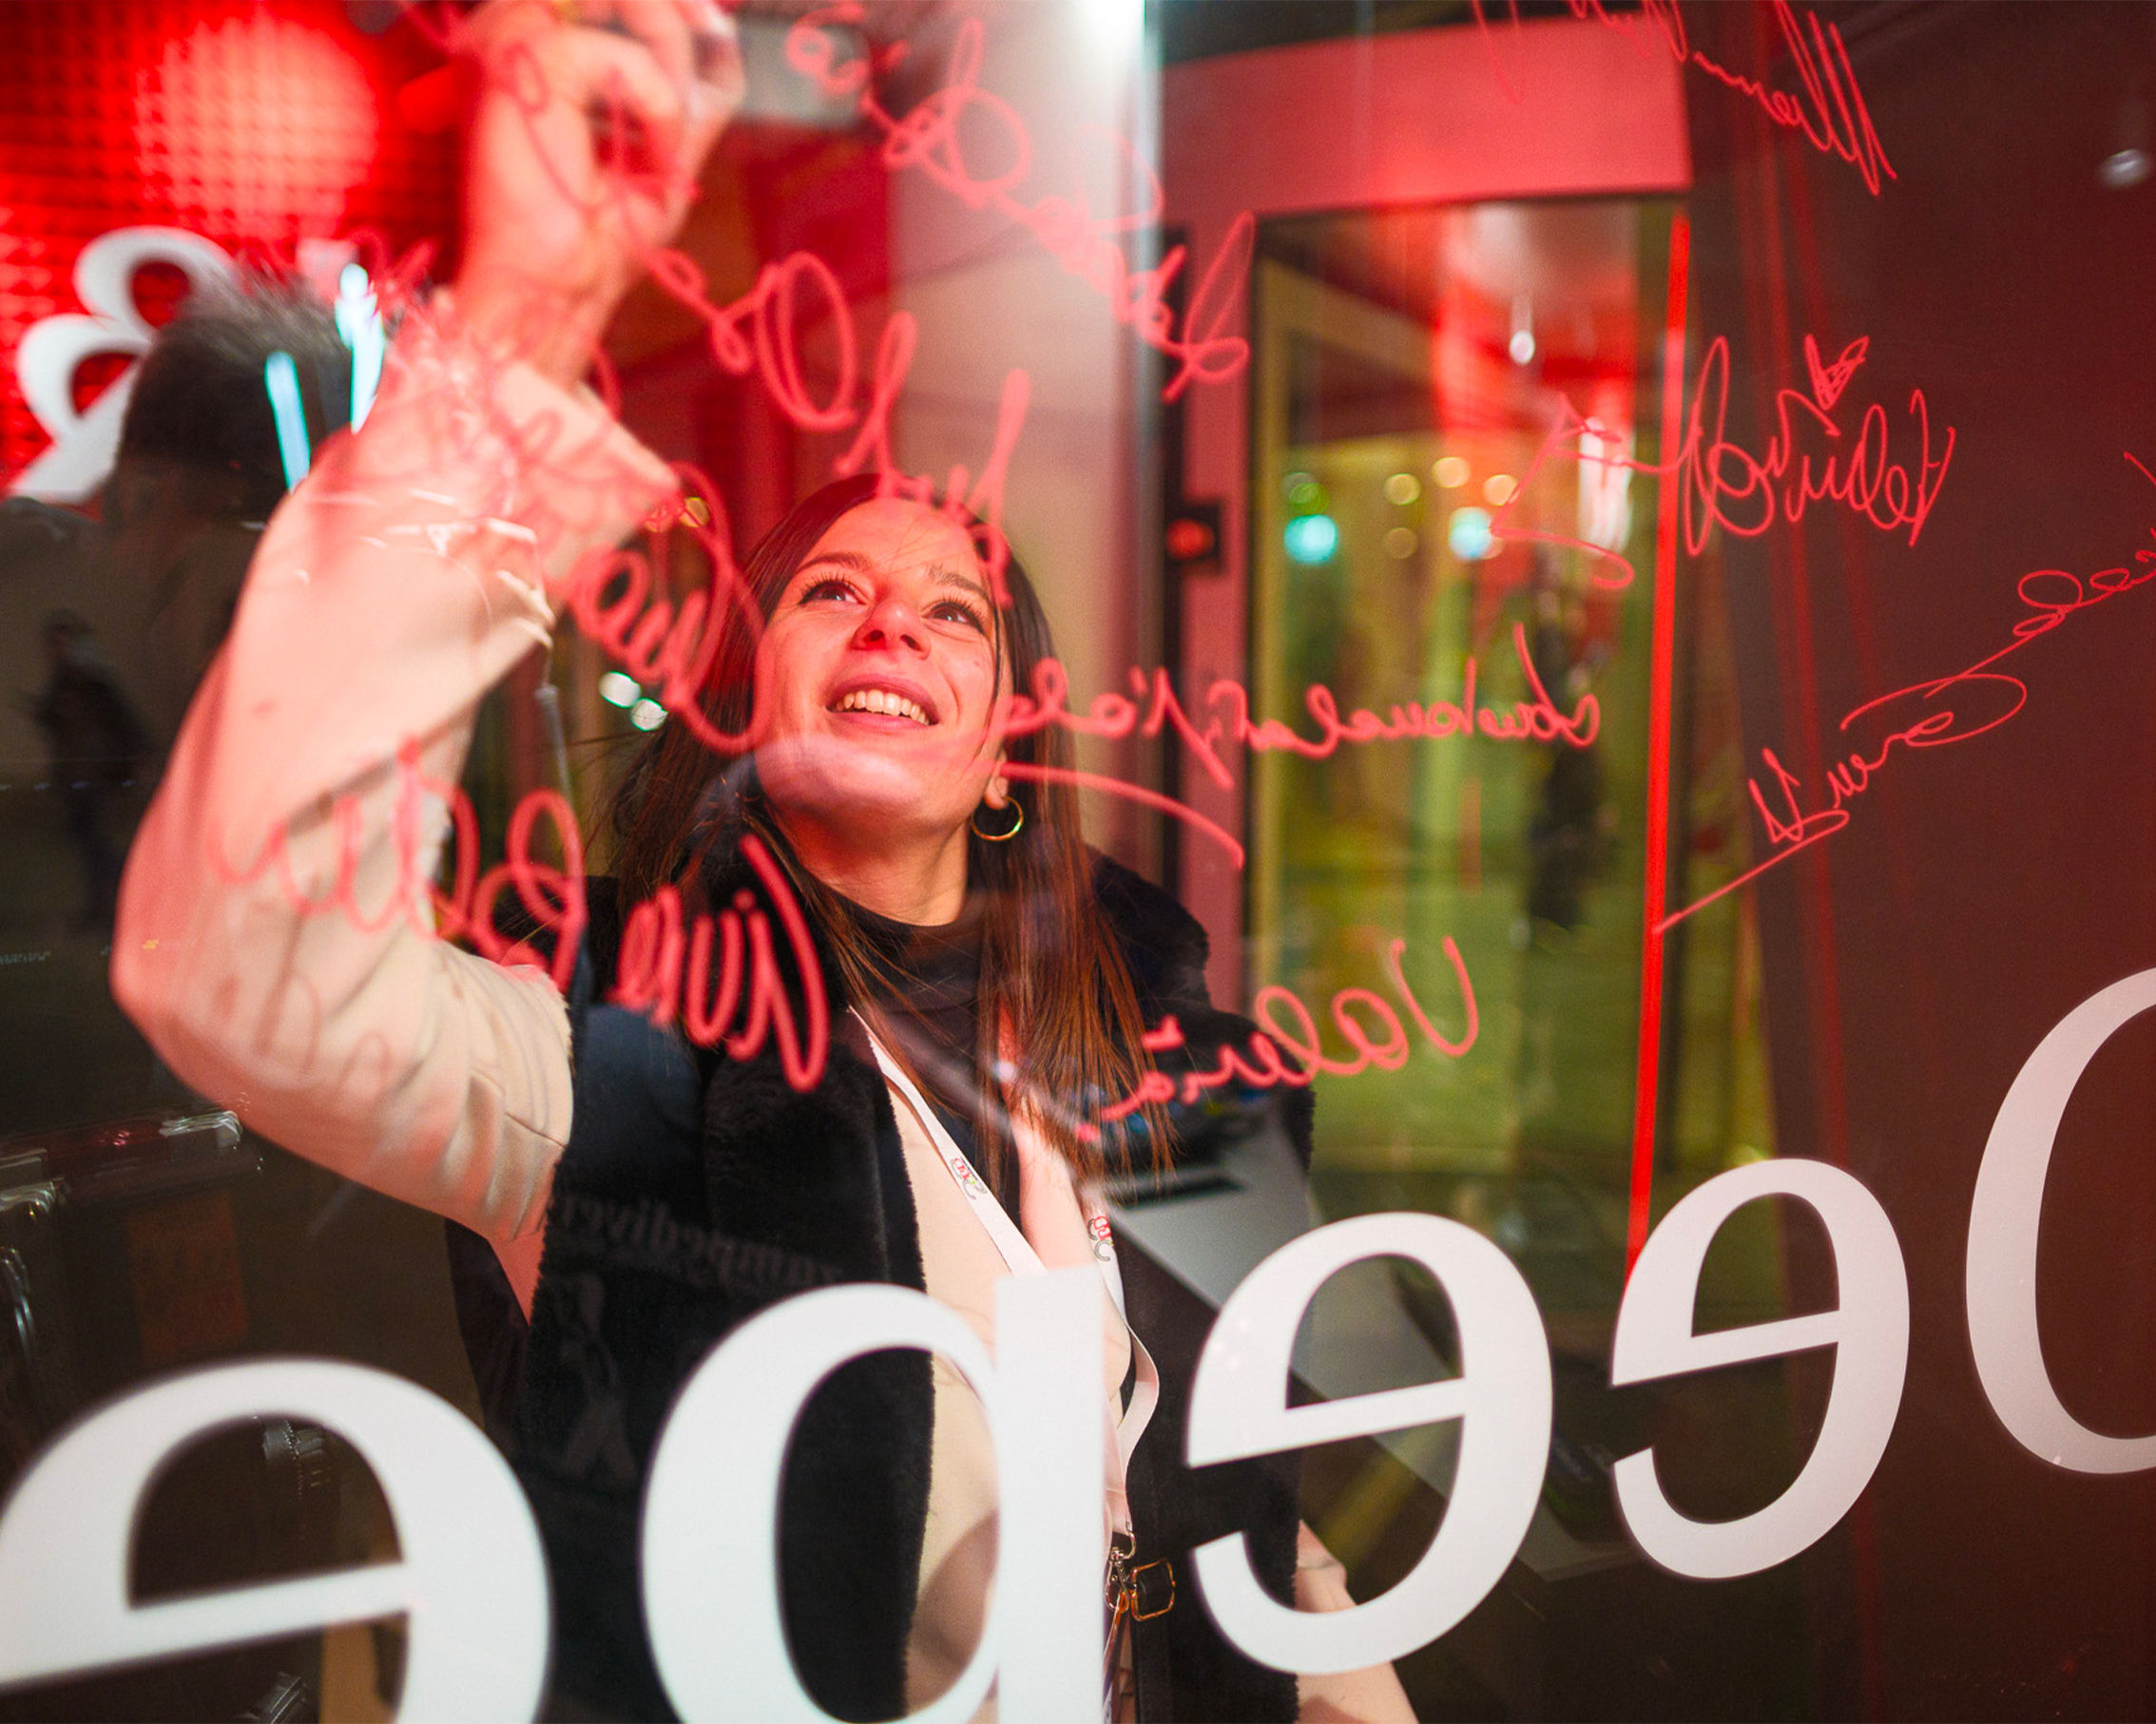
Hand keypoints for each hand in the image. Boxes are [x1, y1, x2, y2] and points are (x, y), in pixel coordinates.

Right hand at [453, 0, 743, 382]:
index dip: (678, 7)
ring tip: (660, 140)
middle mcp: (514, 22)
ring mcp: (509, 31)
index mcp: (535, 36)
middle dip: (681, 33)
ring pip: (634, 2)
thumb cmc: (601, 232)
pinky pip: (627, 56)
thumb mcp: (670, 139)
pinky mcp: (519, 55)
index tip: (712, 32)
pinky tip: (644, 157)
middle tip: (682, 108)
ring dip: (672, 75)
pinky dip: (658, 109)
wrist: (558, 287)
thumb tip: (723, 23)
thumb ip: (696, 78)